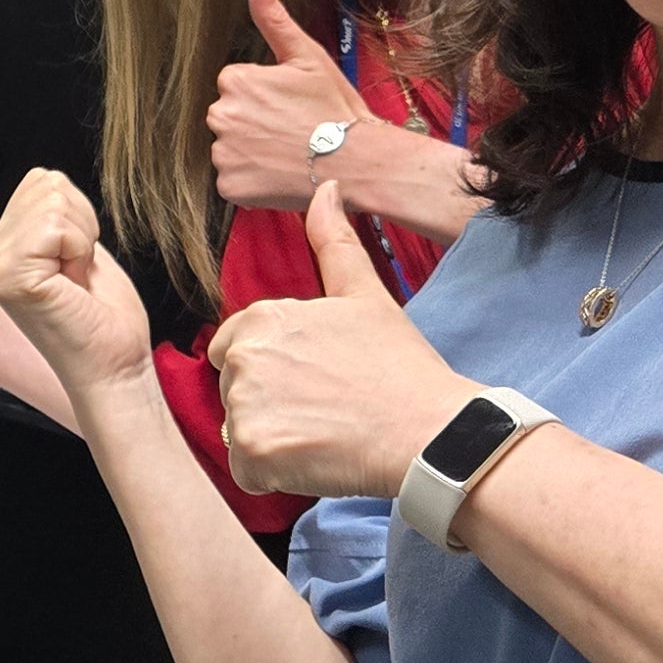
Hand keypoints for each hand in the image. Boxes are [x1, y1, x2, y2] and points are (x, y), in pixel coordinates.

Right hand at [0, 167, 157, 424]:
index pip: (43, 181)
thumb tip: (49, 182)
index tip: (75, 266)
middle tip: (77, 276)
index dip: (78, 218)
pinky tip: (73, 285)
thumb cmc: (102, 318)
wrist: (113, 368)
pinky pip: (57, 225)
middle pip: (48, 185)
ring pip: (54, 199)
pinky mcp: (10, 276)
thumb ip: (53, 217)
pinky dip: (80, 251)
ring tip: (75, 281)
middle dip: (81, 226)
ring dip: (81, 240)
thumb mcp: (73, 250)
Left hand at [207, 184, 471, 496]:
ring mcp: (245, 404)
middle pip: (234, 389)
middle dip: (269, 402)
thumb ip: (333, 241)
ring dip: (272, 438)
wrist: (428, 430)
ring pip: (239, 429)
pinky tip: (316, 460)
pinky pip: (247, 469)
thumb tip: (326, 188)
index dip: (275, 368)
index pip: (234, 348)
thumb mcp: (364, 294)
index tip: (315, 379)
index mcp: (262, 318)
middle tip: (324, 408)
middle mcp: (244, 356)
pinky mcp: (253, 451)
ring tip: (324, 432)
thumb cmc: (398, 366)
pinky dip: (274, 473)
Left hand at [212, 0, 370, 210]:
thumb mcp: (307, 56)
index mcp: (235, 81)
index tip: (291, 106)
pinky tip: (278, 173)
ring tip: (288, 152)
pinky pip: (232, 181)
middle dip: (253, 122)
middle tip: (291, 130)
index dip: (266, 96)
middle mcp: (221, 115)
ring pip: (230, 148)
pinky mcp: (230, 186)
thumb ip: (273, 17)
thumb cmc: (336, 109)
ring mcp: (224, 153)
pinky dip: (251, 181)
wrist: (358, 162)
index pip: (237, 86)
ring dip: (251, 152)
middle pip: (230, 116)